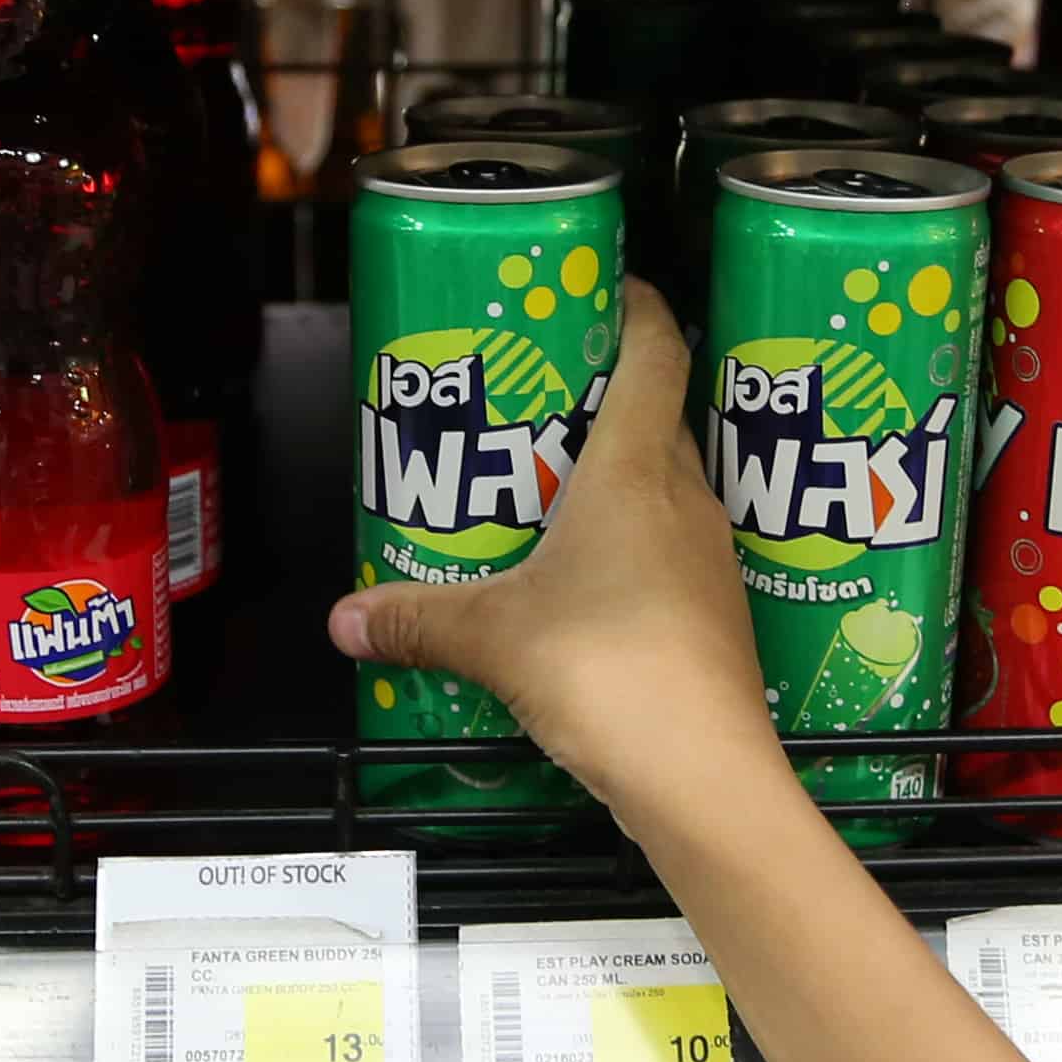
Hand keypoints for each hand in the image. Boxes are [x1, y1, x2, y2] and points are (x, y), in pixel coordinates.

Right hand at [325, 276, 787, 836]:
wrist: (705, 776)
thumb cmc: (611, 674)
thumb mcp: (492, 639)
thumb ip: (417, 620)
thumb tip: (347, 618)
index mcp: (635, 471)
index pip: (656, 352)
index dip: (636, 305)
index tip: (605, 285)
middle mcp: (684, 500)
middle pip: (656, 418)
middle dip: (604, 399)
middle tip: (539, 400)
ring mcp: (708, 561)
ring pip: (665, 490)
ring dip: (617, 480)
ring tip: (550, 491)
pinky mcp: (714, 617)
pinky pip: (671, 554)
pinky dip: (631, 550)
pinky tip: (586, 583)